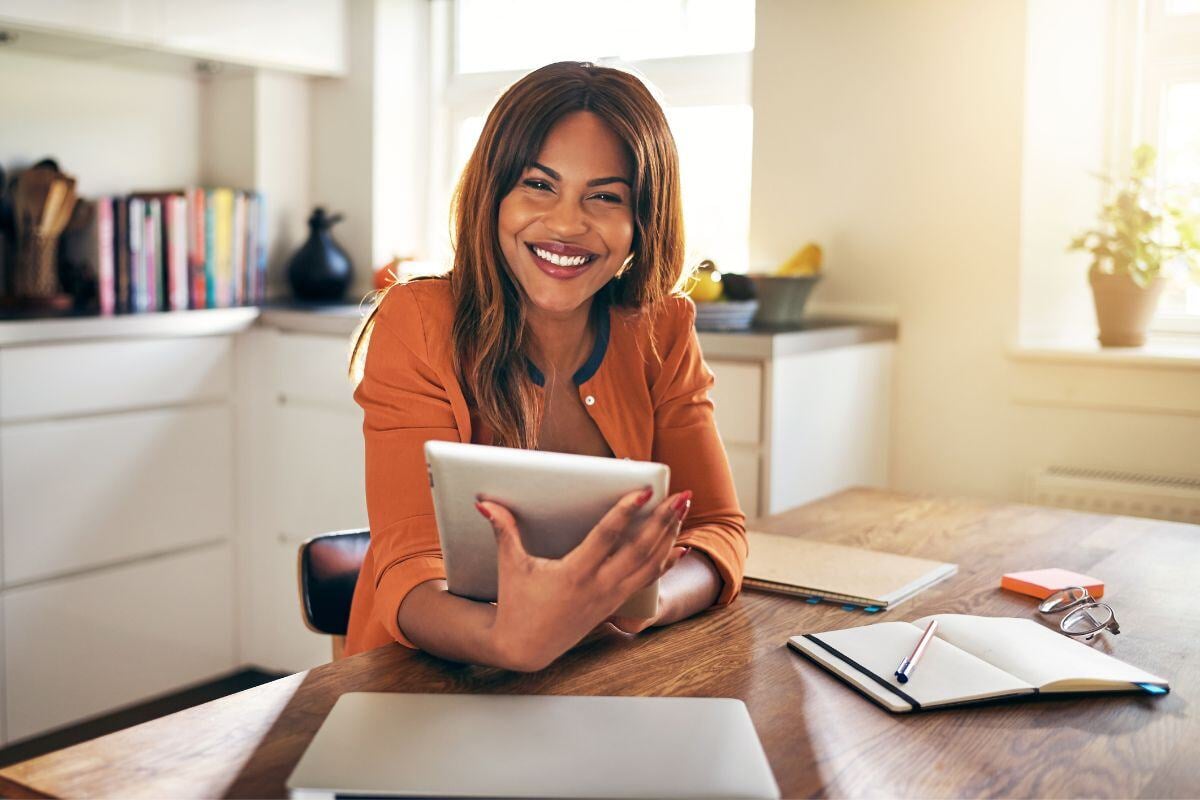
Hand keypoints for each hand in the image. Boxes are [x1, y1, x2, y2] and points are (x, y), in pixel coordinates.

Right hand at [475, 487, 690, 671]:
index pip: (607, 537)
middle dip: (663, 521)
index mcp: (574, 574)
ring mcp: (610, 597)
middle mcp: (598, 586)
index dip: (627, 512)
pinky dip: (665, 563)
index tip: (645, 491)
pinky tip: (679, 546)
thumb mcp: (510, 566)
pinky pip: (647, 581)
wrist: (524, 648)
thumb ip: (503, 530)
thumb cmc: (516, 603)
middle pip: (640, 550)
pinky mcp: (613, 604)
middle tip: (681, 495)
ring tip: (682, 510)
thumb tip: (484, 502)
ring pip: (649, 565)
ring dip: (669, 536)